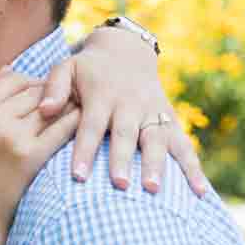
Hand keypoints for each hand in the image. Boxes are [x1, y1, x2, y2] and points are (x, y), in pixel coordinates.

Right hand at [0, 68, 78, 244]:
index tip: (46, 92)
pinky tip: (84, 125)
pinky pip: (60, 128)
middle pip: (33, 91)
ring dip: (68, 104)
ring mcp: (9, 136)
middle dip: (54, 93)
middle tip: (72, 97)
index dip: (33, 83)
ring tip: (82, 107)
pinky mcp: (28, 156)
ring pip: (49, 106)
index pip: (11, 79)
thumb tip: (9, 66)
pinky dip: (75, 123)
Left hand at [38, 28, 207, 195]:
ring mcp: (153, 112)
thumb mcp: (66, 68)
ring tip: (153, 189)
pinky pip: (184, 145)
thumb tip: (44, 110)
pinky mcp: (170, 120)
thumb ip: (54, 88)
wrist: (126, 52)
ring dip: (156, 164)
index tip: (78, 176)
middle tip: (119, 184)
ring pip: (157, 139)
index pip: (91, 126)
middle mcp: (130, 104)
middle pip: (126, 134)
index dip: (84, 150)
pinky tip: (200, 192)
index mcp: (102, 95)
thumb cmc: (88, 70)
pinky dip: (193, 168)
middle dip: (123, 159)